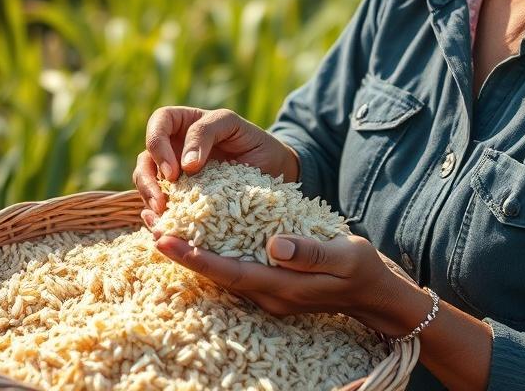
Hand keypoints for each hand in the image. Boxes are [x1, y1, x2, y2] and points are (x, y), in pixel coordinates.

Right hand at [132, 106, 299, 212]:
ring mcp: (176, 174)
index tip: (175, 172)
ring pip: (146, 182)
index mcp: (185, 124)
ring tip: (162, 216)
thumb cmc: (254, 143)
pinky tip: (165, 226)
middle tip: (161, 201)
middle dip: (147, 179)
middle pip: (145, 158)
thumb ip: (207, 132)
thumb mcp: (234, 125)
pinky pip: (160, 205)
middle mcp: (174, 148)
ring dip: (149, 198)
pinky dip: (159, 215)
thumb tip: (185, 165)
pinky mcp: (182, 198)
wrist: (275, 171)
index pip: (159, 123)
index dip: (158, 145)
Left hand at [149, 228, 429, 335]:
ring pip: (220, 273)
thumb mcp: (343, 255)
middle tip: (149, 227)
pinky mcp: (271, 285)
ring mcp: (268, 293)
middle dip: (181, 254)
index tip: (163, 240)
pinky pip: (233, 270)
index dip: (193, 257)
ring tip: (163, 228)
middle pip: (214, 275)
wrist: (375, 296)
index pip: (227, 271)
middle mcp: (267, 294)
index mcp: (280, 286)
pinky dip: (212, 255)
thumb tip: (274, 245)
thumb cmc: (362, 271)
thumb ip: (309, 252)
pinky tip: (199, 238)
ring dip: (192, 253)